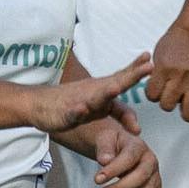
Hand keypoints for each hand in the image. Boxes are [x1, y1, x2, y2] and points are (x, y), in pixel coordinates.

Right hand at [24, 54, 150, 133]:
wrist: (39, 104)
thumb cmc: (74, 103)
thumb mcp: (100, 107)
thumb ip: (120, 113)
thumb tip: (139, 129)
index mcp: (103, 89)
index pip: (123, 78)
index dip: (136, 70)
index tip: (150, 58)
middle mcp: (94, 91)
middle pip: (116, 82)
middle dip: (132, 75)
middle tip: (148, 66)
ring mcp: (80, 101)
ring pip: (96, 97)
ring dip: (107, 91)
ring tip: (117, 86)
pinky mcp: (66, 113)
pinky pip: (73, 113)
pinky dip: (77, 111)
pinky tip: (81, 109)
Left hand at [90, 121, 161, 187]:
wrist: (121, 149)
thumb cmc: (112, 144)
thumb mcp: (104, 139)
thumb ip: (104, 149)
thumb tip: (105, 160)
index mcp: (139, 146)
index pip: (129, 158)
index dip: (114, 170)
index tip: (96, 180)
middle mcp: (151, 161)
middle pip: (141, 178)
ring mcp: (155, 177)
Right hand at [146, 23, 188, 126]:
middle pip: (188, 117)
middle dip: (184, 110)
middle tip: (184, 96)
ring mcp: (181, 74)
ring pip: (167, 106)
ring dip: (167, 100)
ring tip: (171, 88)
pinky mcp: (163, 68)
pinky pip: (153, 95)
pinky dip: (154, 92)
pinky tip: (161, 83)